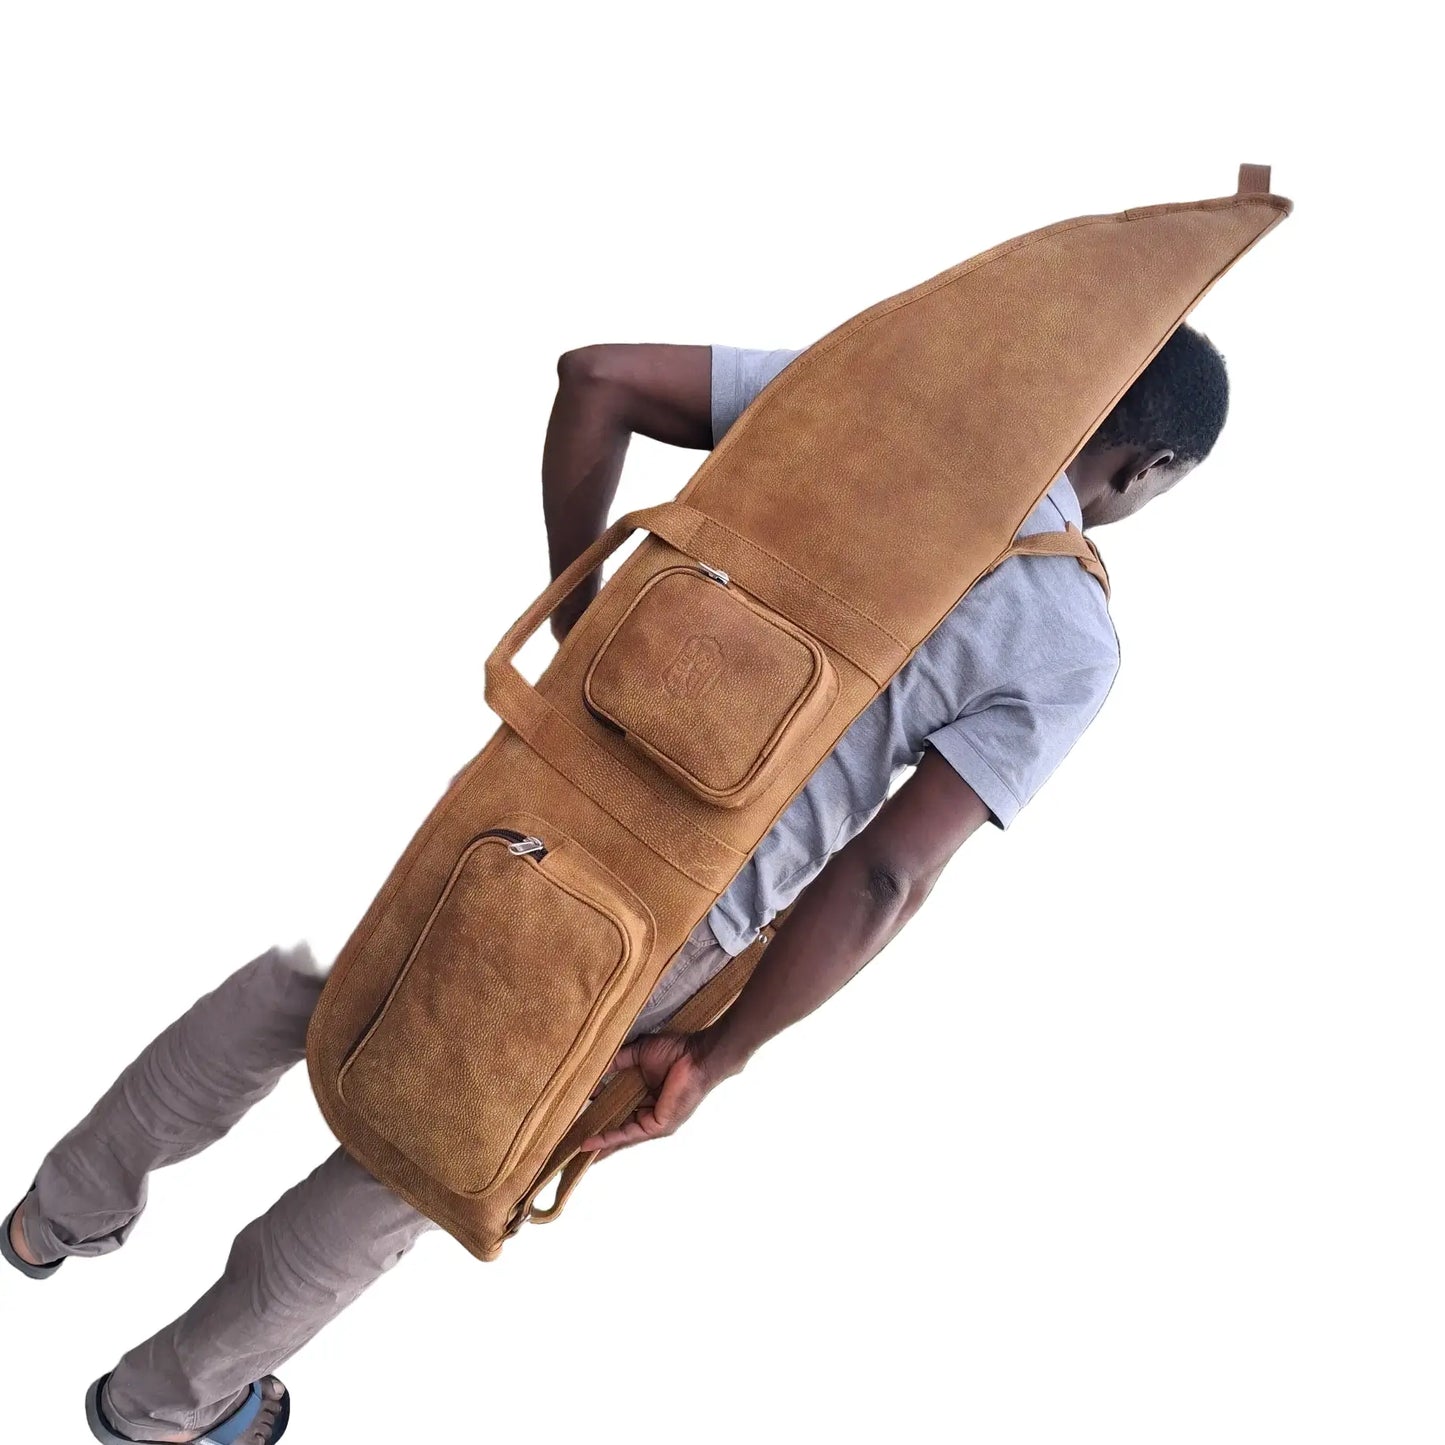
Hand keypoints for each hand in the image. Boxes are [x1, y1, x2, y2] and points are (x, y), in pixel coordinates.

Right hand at [581, 1032, 719, 1154]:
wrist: (697, 1054)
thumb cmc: (675, 1051)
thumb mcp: (639, 1054)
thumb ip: (617, 1062)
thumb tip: (595, 1067)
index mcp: (647, 1097)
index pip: (619, 1109)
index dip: (599, 1113)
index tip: (577, 1115)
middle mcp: (649, 1112)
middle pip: (617, 1127)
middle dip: (596, 1137)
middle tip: (571, 1144)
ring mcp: (654, 1122)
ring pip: (620, 1136)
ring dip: (598, 1144)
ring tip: (574, 1151)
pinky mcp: (657, 1126)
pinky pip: (628, 1135)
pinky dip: (609, 1139)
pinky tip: (590, 1144)